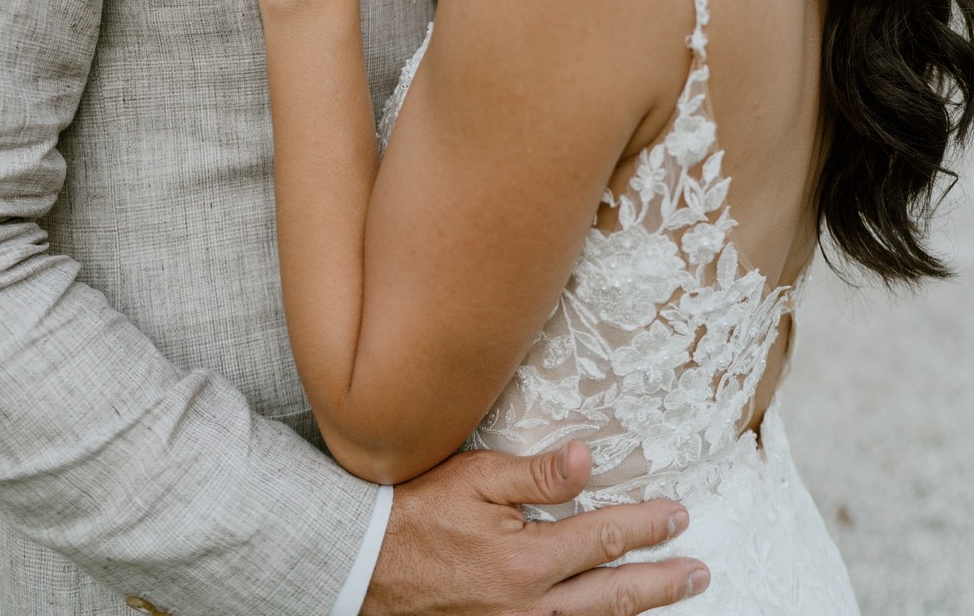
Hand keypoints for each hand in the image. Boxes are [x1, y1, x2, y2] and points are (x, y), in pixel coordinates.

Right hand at [363, 442, 709, 615]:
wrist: (362, 566)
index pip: (602, 538)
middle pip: (611, 596)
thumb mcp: (474, 478)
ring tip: (670, 597)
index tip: (676, 515)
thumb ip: (535, 476)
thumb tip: (587, 459)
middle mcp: (528, 608)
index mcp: (524, 560)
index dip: (644, 526)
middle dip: (660, 582)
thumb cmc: (416, 513)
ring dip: (636, 612)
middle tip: (697, 571)